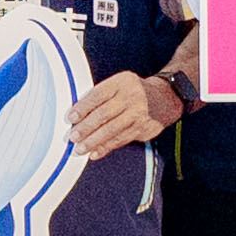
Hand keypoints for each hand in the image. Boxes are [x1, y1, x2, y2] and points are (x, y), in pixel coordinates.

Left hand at [66, 69, 183, 154]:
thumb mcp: (119, 84)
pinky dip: (106, 148)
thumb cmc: (133, 91)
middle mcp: (131, 97)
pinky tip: (94, 153)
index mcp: (122, 82)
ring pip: (111, 130)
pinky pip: (121, 140)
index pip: (98, 95)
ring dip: (93, 141)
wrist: (164, 98)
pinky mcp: (142, 129)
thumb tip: (77, 114)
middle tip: (72, 137)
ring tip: (79, 148)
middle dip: (86, 128)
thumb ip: (101, 95)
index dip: (83, 107)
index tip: (71, 118)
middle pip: (104, 114)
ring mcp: (138, 114)